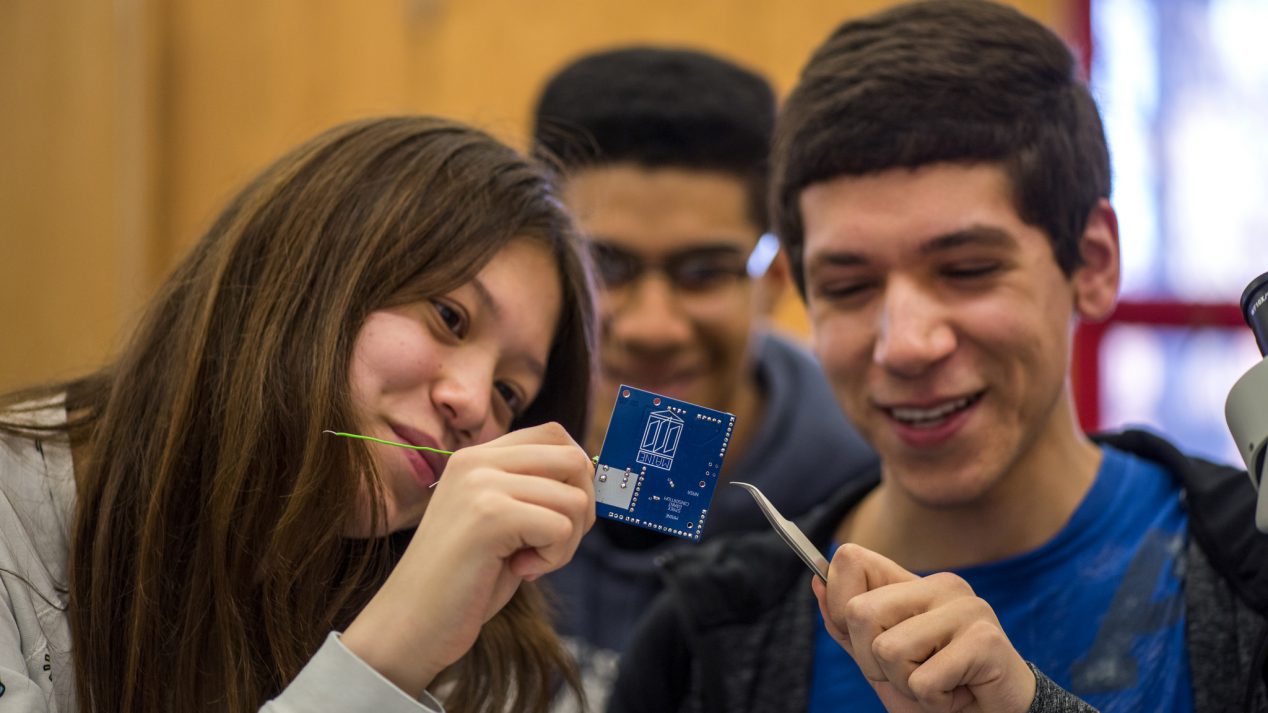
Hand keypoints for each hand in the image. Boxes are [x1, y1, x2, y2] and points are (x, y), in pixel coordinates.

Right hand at [341, 422, 594, 696]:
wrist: (411, 623)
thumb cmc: (463, 580)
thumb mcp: (500, 520)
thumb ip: (533, 491)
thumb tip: (592, 478)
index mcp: (477, 457)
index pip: (555, 434)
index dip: (577, 475)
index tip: (560, 515)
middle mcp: (477, 460)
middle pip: (574, 460)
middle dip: (581, 509)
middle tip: (551, 544)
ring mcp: (481, 484)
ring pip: (574, 497)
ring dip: (567, 542)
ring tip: (529, 561)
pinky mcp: (490, 516)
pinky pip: (561, 527)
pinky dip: (555, 558)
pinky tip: (520, 570)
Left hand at [811, 544, 1035, 712]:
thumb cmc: (937, 688)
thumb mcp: (881, 660)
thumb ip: (848, 625)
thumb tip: (816, 578)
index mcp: (913, 583)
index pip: (850, 560)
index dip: (837, 604)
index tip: (862, 638)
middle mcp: (940, 585)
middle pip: (859, 612)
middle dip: (872, 661)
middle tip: (911, 673)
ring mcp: (966, 608)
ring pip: (888, 650)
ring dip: (906, 684)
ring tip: (938, 684)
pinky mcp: (986, 640)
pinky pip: (923, 680)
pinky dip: (933, 701)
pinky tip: (958, 694)